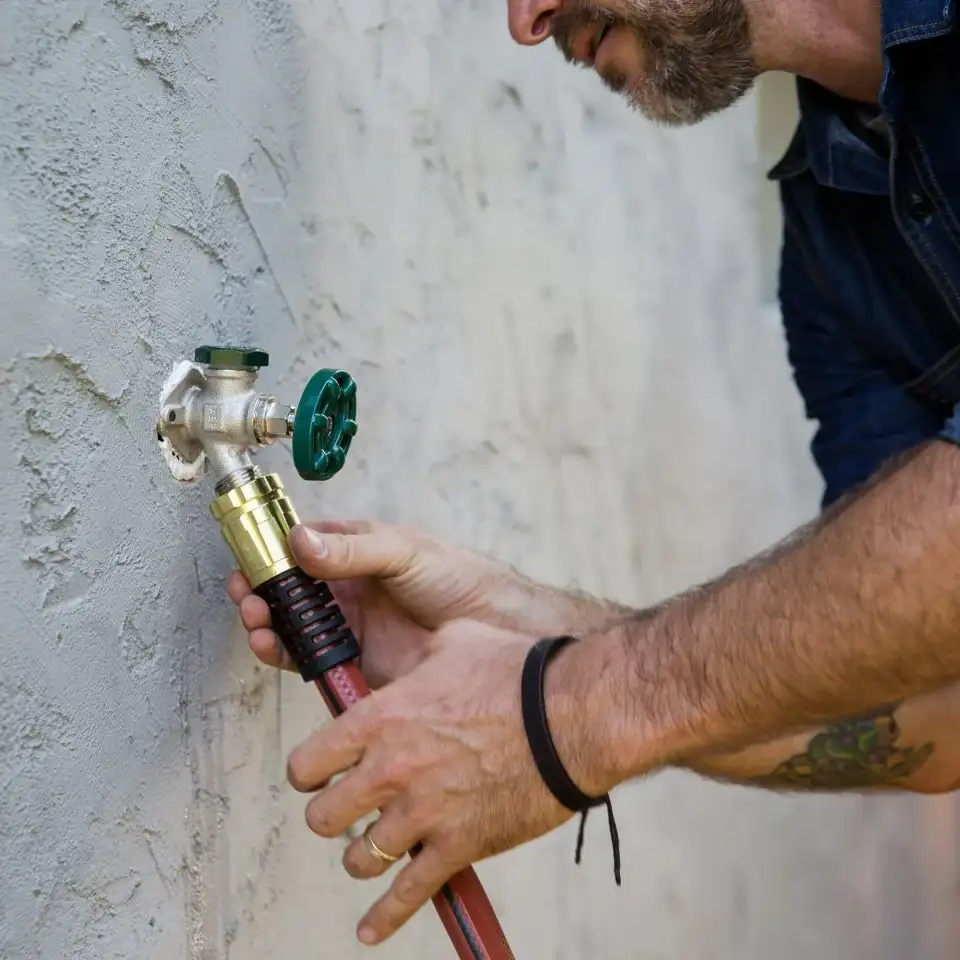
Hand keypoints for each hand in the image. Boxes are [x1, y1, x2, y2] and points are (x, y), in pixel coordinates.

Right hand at [228, 518, 625, 687]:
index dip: (270, 553)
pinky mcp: (355, 663)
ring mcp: (349, 627)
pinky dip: (285, 654)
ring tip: (258, 623)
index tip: (250, 561)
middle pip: (288, 590)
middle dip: (261, 592)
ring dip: (267, 623)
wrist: (496, 632)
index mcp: (355, 551)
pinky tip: (274, 648)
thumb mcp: (405, 552)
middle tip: (249, 597)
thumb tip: (301, 541)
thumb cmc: (459, 579)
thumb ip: (353, 549)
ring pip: (293, 626)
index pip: (300, 548)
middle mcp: (347, 588)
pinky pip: (310, 660)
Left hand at [284, 618, 582, 945]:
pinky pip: (408, 895)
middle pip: (322, 816)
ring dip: (363, 854)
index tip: (317, 773)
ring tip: (373, 847)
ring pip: (360, 857)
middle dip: (331, 813)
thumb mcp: (453, 641)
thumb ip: (414, 659)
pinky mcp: (458, 846)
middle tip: (346, 807)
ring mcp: (423, 813)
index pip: (308, 763)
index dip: (308, 771)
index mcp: (382, 718)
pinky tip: (370, 930)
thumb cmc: (517, 672)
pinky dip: (386, 918)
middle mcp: (391, 770)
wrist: (571, 715)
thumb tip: (407, 659)